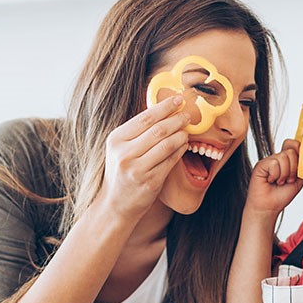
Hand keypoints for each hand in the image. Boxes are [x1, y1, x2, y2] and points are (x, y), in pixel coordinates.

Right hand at [100, 96, 189, 219]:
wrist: (115, 203)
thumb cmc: (122, 171)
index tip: (178, 99)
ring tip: (187, 130)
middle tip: (188, 114)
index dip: (165, 107)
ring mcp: (137, 169)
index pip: (145, 118)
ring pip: (167, 144)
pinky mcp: (150, 182)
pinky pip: (171, 161)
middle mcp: (124, 154)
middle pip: (158, 130)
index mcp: (116, 140)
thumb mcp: (120, 148)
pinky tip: (184, 145)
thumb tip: (164, 109)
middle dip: (177, 119)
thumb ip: (137, 130)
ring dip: (181, 134)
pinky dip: (180, 150)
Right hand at [245, 139, 302, 215]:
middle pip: (291, 150)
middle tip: (288, 180)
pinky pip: (274, 163)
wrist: (269, 207)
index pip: (294, 144)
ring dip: (285, 174)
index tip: (302, 165)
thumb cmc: (281, 195)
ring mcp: (268, 161)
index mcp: (286, 160)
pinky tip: (271, 181)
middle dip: (294, 168)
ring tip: (279, 182)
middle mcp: (277, 158)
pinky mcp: (261, 165)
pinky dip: (275, 175)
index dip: (300, 151)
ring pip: (283, 157)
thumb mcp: (299, 180)